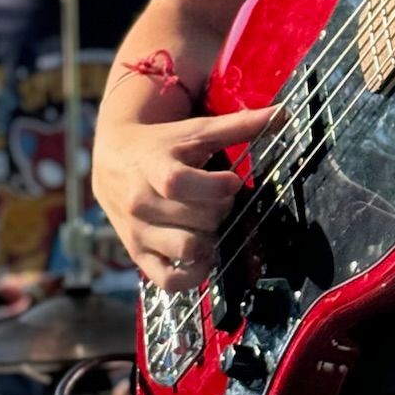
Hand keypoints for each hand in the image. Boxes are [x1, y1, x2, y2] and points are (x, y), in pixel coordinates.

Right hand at [93, 103, 278, 292]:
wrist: (112, 162)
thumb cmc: (160, 145)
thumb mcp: (195, 131)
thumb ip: (238, 126)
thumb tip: (282, 114)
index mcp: (152, 168)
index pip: (179, 183)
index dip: (216, 186)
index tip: (232, 181)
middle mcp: (140, 203)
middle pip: (197, 219)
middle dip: (220, 210)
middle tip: (219, 199)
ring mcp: (138, 232)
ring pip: (187, 249)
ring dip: (211, 239)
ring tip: (209, 223)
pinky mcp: (137, 255)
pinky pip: (169, 281)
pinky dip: (194, 275)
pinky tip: (204, 255)